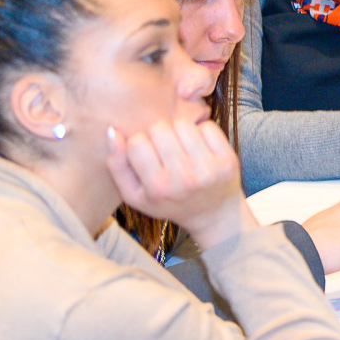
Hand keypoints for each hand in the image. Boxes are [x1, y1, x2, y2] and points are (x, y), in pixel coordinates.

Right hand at [106, 119, 249, 250]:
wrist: (213, 214)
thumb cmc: (168, 202)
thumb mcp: (135, 195)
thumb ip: (117, 166)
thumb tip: (111, 132)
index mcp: (158, 188)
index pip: (137, 143)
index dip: (138, 144)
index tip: (146, 155)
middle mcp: (184, 178)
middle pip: (159, 129)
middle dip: (158, 135)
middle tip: (165, 150)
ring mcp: (209, 169)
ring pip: (183, 125)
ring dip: (179, 132)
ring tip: (181, 149)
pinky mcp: (228, 160)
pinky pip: (207, 126)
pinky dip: (201, 132)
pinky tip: (199, 148)